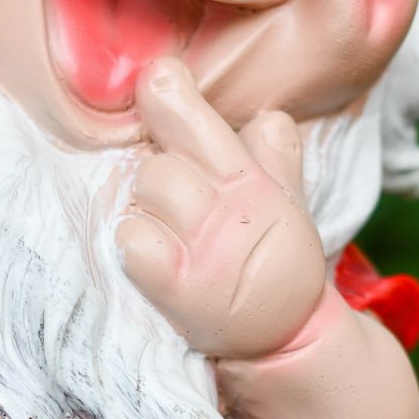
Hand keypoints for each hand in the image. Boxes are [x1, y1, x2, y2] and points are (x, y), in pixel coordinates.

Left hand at [117, 59, 325, 360]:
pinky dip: (131, 243)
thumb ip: (275, 160)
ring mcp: (205, 249)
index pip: (202, 122)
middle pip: (160, 161)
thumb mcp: (287, 208)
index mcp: (252, 182)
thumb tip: (268, 115)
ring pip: (145, 191)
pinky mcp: (180, 288)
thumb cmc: (272, 268)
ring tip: (161, 231)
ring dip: (141, 207)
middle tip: (164, 201)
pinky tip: (146, 257)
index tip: (156, 78)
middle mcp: (230, 209)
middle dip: (152, 172)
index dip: (171, 94)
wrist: (285, 340)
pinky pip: (133, 240)